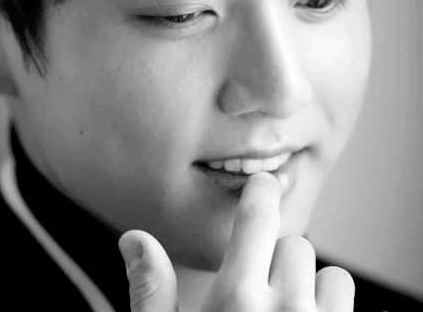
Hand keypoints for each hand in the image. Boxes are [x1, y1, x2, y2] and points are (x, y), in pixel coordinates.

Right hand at [118, 172, 354, 310]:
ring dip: (309, 283)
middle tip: (256, 287)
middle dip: (276, 256)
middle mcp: (286, 310)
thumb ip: (152, 290)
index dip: (261, 192)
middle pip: (294, 244)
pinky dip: (332, 307)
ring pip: (329, 273)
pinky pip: (348, 303)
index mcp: (236, 301)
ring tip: (285, 310)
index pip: (257, 219)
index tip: (263, 184)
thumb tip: (134, 239)